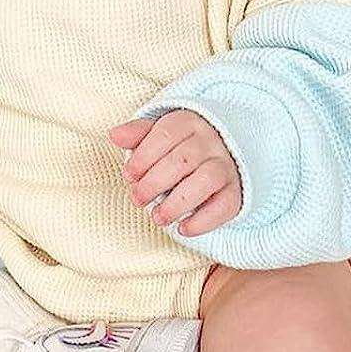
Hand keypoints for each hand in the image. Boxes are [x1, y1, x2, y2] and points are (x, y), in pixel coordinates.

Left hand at [108, 111, 242, 237]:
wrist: (224, 154)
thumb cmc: (180, 147)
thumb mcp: (158, 135)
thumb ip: (137, 134)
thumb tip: (114, 135)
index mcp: (189, 122)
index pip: (165, 135)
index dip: (142, 158)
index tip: (129, 176)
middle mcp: (211, 141)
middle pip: (181, 160)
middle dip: (153, 184)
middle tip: (138, 199)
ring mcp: (226, 166)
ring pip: (205, 181)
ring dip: (176, 204)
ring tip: (158, 217)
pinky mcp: (235, 191)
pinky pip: (224, 206)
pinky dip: (202, 221)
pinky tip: (183, 228)